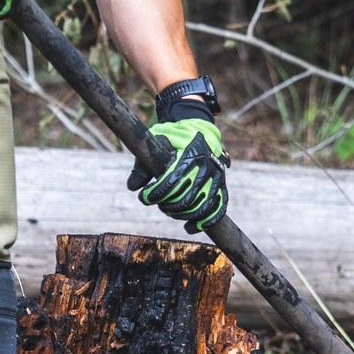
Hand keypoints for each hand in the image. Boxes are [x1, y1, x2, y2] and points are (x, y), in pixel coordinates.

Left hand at [129, 95, 227, 232]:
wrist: (197, 125)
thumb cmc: (172, 136)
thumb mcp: (154, 142)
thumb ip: (143, 165)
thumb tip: (132, 187)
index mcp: (190, 153)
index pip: (171, 182)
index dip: (155, 194)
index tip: (145, 197)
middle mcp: (206, 165)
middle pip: (185, 199)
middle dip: (167, 205)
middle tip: (158, 203)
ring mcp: (217, 176)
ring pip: (200, 207)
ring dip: (181, 214)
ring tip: (170, 211)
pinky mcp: (222, 184)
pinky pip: (217, 208)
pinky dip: (204, 222)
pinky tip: (189, 228)